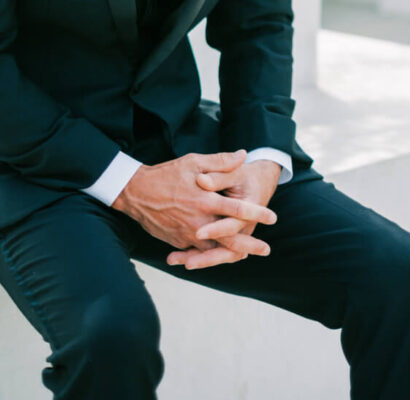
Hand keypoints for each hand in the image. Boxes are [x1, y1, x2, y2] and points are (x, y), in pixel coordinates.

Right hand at [112, 150, 276, 258]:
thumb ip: (220, 161)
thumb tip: (242, 154)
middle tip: (266, 249)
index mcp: (205, 200)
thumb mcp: (193, 162)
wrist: (136, 193)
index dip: (257, 214)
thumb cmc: (167, 174)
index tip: (272, 217)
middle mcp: (199, 221)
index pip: (237, 210)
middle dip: (250, 245)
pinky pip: (198, 252)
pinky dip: (211, 255)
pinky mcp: (179, 241)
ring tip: (248, 255)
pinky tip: (222, 254)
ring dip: (232, 253)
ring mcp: (188, 234)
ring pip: (215, 249)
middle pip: (230, 238)